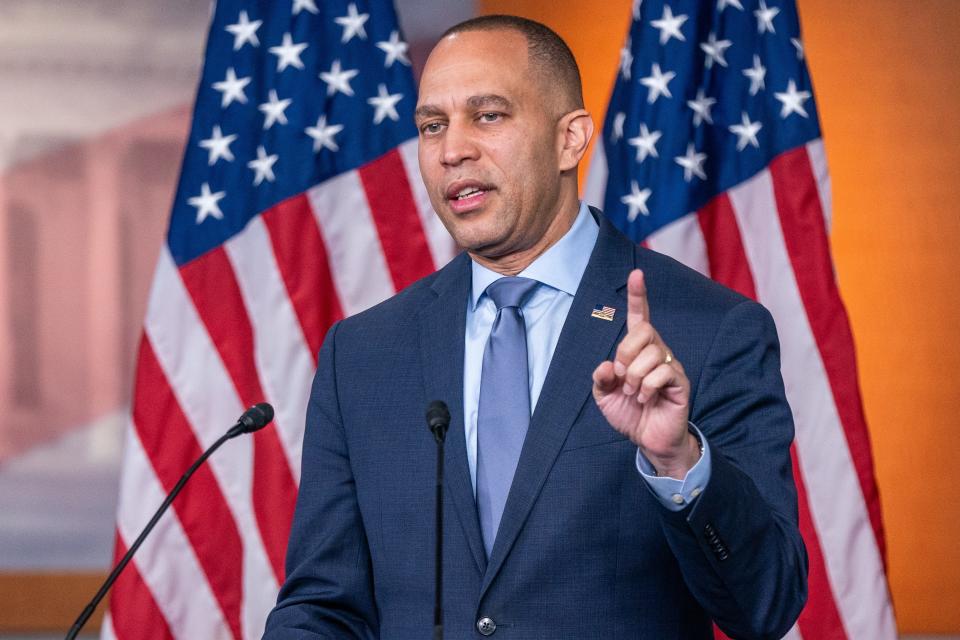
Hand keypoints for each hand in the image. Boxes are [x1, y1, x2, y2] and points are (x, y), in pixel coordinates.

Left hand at [592, 270, 698, 477]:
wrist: (649, 440)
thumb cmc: (630, 414)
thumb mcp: (605, 396)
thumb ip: (600, 379)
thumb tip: (606, 365)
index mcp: (638, 351)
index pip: (639, 317)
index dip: (638, 296)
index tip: (637, 273)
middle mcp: (657, 352)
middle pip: (643, 330)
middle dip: (625, 353)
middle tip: (622, 376)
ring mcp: (670, 366)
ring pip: (650, 353)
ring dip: (634, 377)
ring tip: (635, 393)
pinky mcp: (680, 382)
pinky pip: (661, 373)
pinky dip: (646, 388)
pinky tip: (646, 399)